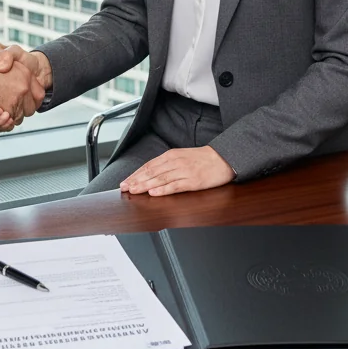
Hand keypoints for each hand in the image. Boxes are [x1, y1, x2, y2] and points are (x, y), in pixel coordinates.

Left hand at [120, 146, 234, 196]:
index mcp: (171, 155)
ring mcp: (183, 172)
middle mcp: (175, 162)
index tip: (125, 181)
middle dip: (136, 180)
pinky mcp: (192, 181)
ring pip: (160, 179)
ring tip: (133, 191)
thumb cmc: (202, 159)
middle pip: (151, 172)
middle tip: (124, 188)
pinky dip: (163, 189)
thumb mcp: (182, 156)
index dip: (136, 174)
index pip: (149, 165)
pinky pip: (175, 186)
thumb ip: (167, 163)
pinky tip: (154, 193)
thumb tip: (151, 173)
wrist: (223, 158)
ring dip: (144, 185)